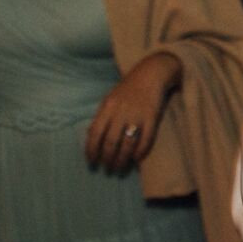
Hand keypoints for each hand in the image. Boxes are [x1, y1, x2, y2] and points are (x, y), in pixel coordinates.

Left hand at [84, 52, 181, 172]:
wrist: (151, 73)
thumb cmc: (128, 88)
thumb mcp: (109, 100)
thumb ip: (100, 117)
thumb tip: (90, 136)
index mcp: (107, 108)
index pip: (95, 134)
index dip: (92, 151)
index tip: (92, 162)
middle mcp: (120, 112)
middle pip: (111, 142)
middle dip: (107, 159)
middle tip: (108, 168)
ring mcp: (137, 115)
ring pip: (127, 144)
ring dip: (122, 159)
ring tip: (120, 168)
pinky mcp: (152, 117)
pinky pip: (146, 139)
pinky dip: (141, 151)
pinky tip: (137, 159)